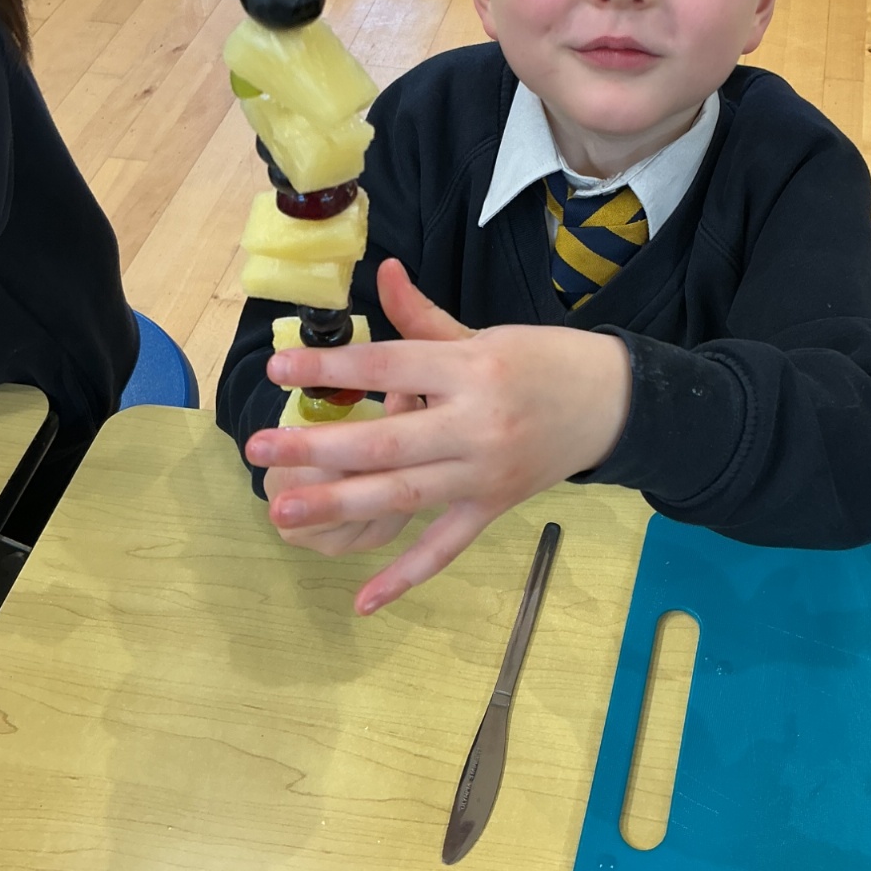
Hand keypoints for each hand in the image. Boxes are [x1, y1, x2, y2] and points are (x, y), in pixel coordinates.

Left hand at [245, 259, 631, 613]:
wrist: (613, 402)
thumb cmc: (544, 360)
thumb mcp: (484, 332)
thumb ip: (423, 316)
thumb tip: (382, 271)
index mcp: (471, 367)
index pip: (388, 365)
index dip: (330, 368)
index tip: (277, 369)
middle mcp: (476, 424)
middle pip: (385, 440)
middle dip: (316, 447)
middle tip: (257, 449)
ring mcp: (485, 474)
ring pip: (404, 495)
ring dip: (339, 506)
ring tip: (283, 511)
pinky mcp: (495, 508)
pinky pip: (445, 547)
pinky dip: (405, 576)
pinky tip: (362, 600)